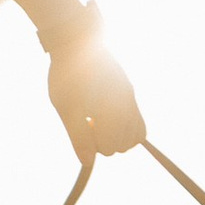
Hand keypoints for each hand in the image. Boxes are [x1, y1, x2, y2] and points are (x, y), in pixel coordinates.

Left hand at [48, 33, 143, 162]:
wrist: (77, 41)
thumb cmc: (67, 77)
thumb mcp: (67, 110)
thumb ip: (79, 138)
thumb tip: (88, 163)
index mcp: (113, 113)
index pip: (109, 148)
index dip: (92, 144)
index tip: (81, 125)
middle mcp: (127, 106)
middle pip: (124, 145)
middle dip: (106, 140)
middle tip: (88, 121)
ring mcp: (130, 97)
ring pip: (134, 134)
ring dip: (117, 134)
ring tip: (98, 119)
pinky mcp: (128, 89)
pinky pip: (136, 118)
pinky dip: (124, 123)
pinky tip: (106, 113)